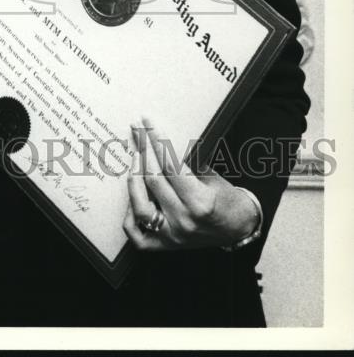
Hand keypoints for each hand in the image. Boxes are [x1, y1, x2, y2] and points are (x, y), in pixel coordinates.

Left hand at [122, 116, 258, 250]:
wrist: (241, 229)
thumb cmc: (228, 200)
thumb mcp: (213, 175)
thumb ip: (188, 161)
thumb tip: (161, 138)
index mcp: (200, 202)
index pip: (170, 165)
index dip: (156, 140)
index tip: (147, 123)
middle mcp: (185, 220)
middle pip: (153, 180)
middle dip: (143, 150)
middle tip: (137, 131)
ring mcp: (173, 235)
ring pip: (140, 206)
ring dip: (133, 180)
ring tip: (134, 158)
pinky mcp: (165, 246)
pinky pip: (137, 234)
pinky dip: (129, 216)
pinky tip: (131, 197)